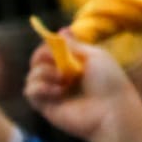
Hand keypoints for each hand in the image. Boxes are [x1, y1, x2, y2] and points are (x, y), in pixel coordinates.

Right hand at [25, 34, 141, 141]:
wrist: (111, 111)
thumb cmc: (109, 82)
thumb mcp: (94, 56)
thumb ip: (74, 46)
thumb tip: (61, 30)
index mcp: (74, 64)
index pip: (50, 50)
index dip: (48, 45)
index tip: (55, 42)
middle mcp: (61, 77)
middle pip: (37, 61)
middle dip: (42, 56)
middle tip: (56, 61)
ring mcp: (53, 92)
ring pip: (32, 75)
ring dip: (43, 72)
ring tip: (62, 79)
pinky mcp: (46, 107)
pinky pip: (30, 92)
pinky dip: (39, 87)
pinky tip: (57, 91)